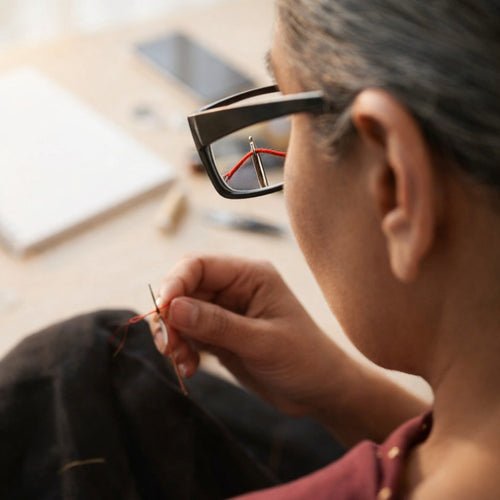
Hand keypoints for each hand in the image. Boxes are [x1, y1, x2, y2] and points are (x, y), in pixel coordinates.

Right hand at [150, 254, 346, 416]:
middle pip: (184, 289)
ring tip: (180, 361)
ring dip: (174, 336)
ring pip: (181, 313)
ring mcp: (226, 312)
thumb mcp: (263, 342)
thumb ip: (217, 325)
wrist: (320, 392)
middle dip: (170, 317)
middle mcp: (235, 288)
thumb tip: (172, 308)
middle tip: (169, 346)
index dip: (175, 283)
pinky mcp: (219, 335)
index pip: (199, 265)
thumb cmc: (305, 360)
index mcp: (250, 276)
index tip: (162, 311)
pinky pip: (188, 335)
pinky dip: (182, 350)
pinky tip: (189, 367)